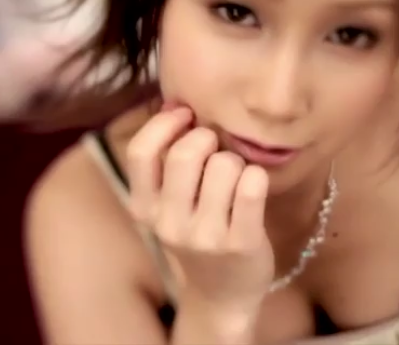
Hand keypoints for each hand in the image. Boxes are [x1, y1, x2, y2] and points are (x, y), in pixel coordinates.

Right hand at [125, 104, 273, 314]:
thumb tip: (175, 103)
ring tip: (236, 180)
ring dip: (236, 162)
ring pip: (225, 165)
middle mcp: (169, 223)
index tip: (185, 116)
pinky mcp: (241, 243)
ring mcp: (205, 236)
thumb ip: (166, 160)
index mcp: (144, 208)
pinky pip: (252, 185)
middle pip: (187, 152)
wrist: (222, 295)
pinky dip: (257, 177)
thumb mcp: (168, 204)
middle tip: (216, 151)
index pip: (141, 151)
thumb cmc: (198, 234)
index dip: (164, 124)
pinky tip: (254, 187)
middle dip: (208, 139)